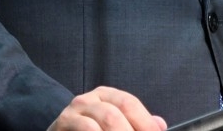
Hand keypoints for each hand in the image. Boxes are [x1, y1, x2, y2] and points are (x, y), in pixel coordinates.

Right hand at [47, 87, 167, 130]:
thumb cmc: (90, 129)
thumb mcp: (113, 123)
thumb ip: (135, 123)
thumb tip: (160, 125)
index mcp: (106, 95)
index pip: (129, 103)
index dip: (145, 121)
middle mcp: (89, 99)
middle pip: (115, 114)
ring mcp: (74, 111)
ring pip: (102, 122)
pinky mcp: (61, 123)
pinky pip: (85, 129)